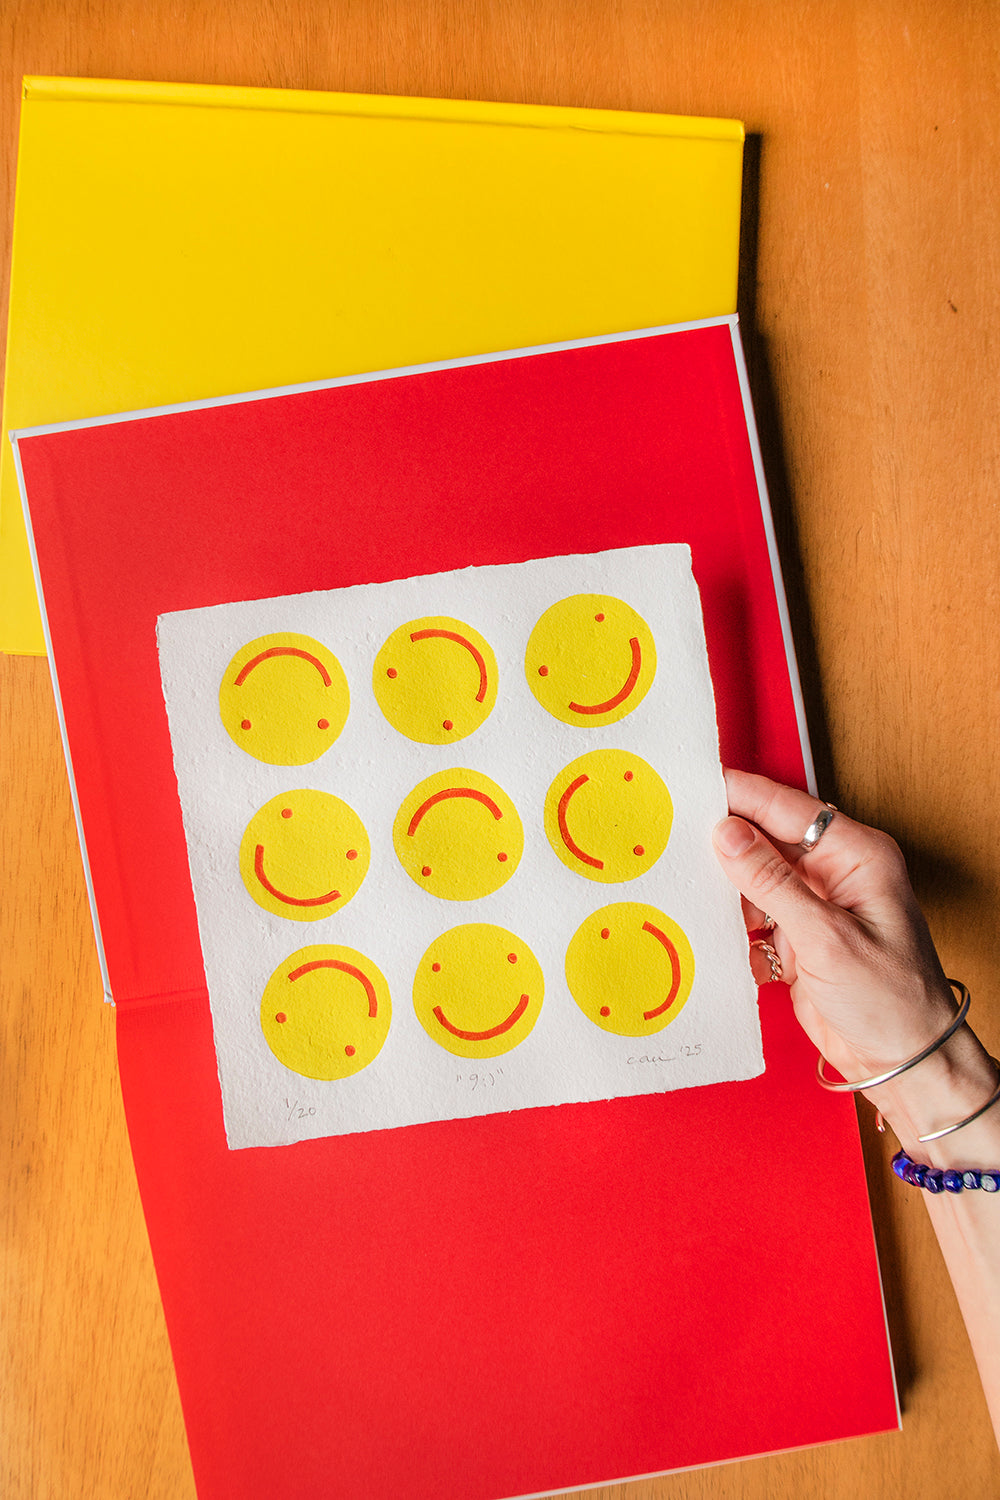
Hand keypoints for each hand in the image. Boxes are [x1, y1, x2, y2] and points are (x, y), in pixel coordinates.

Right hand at [712, 768, 993, 1152]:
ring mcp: (816, 904)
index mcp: (859, 855)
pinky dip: (733, 922)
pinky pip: (754, 914)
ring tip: (681, 883)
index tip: (694, 786)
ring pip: (755, 877)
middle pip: (768, 838)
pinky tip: (708, 927)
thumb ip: (773, 883)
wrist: (903, 1063)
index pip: (790, 809)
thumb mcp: (827, 939)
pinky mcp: (799, 936)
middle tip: (672, 833)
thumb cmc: (891, 1001)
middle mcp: (837, 872)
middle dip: (724, 839)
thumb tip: (728, 833)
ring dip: (724, 886)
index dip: (741, 795)